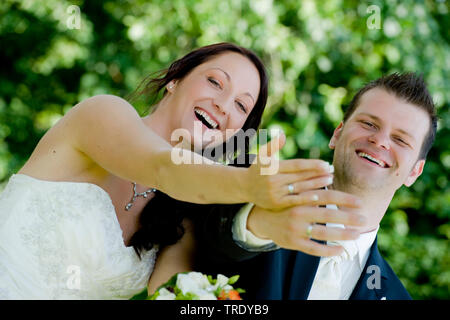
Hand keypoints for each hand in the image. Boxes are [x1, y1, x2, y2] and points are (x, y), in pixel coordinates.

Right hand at [245, 132, 333, 209]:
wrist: (243, 187)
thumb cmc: (256, 169)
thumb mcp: (261, 155)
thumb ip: (273, 145)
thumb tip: (282, 134)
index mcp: (272, 167)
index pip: (296, 165)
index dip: (311, 165)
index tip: (325, 163)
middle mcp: (273, 180)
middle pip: (300, 176)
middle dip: (317, 173)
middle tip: (332, 170)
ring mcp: (275, 193)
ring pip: (299, 188)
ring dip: (316, 184)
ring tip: (330, 179)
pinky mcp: (276, 204)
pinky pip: (294, 201)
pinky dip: (306, 198)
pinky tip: (319, 195)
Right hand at [247, 189, 365, 255]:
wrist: (261, 218)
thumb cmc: (284, 203)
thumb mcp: (294, 192)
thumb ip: (312, 187)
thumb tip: (332, 176)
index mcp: (300, 198)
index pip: (326, 197)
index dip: (344, 199)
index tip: (360, 203)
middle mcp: (298, 213)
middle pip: (328, 216)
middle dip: (348, 218)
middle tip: (364, 219)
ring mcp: (295, 229)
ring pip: (323, 234)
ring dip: (342, 234)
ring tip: (357, 234)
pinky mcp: (293, 243)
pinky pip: (313, 249)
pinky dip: (328, 251)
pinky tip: (340, 250)